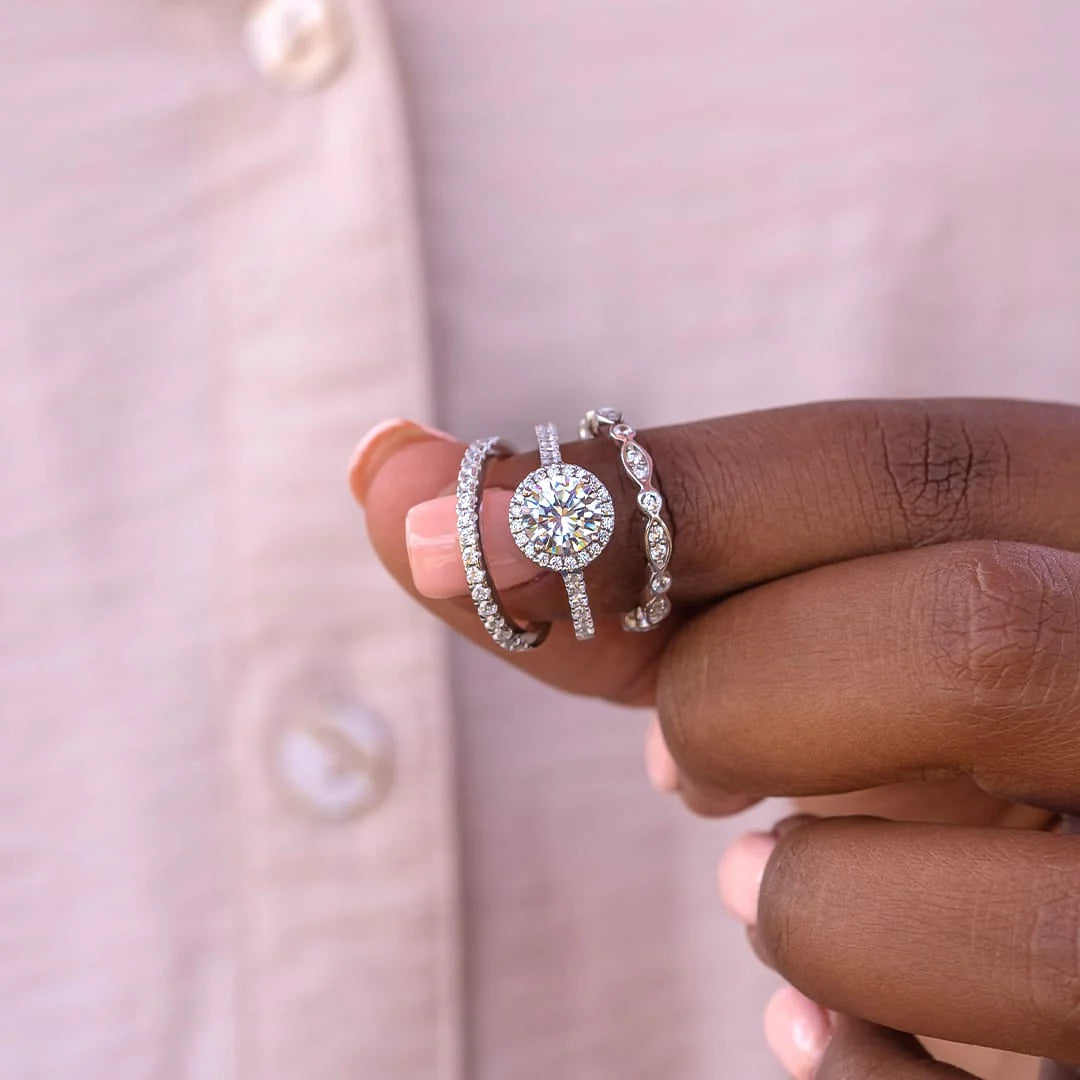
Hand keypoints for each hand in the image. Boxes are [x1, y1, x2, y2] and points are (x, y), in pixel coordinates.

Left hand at [352, 399, 1079, 1067]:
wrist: (1076, 893)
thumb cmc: (941, 734)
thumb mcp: (841, 623)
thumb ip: (641, 563)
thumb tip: (392, 475)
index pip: (909, 469)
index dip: (663, 489)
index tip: (432, 513)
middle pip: (956, 641)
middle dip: (741, 690)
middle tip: (690, 758)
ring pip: (920, 884)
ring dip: (794, 892)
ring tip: (782, 878)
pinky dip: (842, 1049)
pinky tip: (856, 1024)